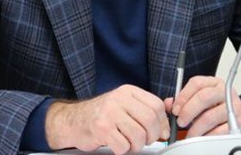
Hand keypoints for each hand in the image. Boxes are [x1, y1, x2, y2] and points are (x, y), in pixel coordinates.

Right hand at [45, 84, 169, 153]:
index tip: (162, 132)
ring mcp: (110, 112)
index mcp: (128, 91)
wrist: (74, 120)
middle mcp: (119, 99)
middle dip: (151, 136)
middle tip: (145, 141)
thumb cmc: (102, 115)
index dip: (163, 122)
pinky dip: (123, 150)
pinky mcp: (101, 128)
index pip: (156, 105)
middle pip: (150, 120)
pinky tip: (116, 144)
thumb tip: (166, 127)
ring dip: (136, 145)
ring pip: (138, 135)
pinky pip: (123, 145)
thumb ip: (145, 111)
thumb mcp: (125, 106)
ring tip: (128, 143)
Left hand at [164, 76, 240, 137]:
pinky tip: (201, 138)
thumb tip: (168, 104)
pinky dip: (206, 136)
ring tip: (189, 134)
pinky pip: (219, 131)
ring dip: (195, 128)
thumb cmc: (215, 107)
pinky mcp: (238, 123)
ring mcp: (233, 106)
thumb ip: (183, 100)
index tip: (175, 109)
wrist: (237, 118)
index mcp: (214, 82)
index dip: (183, 96)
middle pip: (204, 97)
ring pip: (210, 116)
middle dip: (188, 111)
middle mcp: (224, 92)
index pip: (196, 83)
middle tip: (180, 121)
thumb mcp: (200, 99)